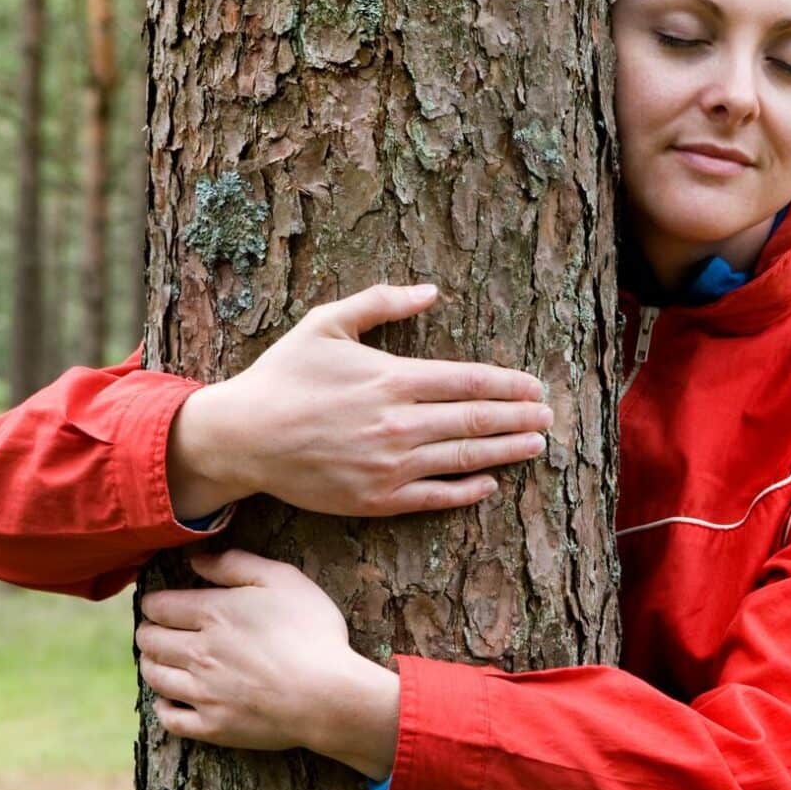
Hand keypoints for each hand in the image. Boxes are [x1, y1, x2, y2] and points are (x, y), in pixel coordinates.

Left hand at [135, 549, 399, 778]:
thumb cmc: (312, 632)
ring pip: (155, 677)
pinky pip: (170, 720)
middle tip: (153, 630)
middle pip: (151, 641)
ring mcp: (202, 693)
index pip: (160, 606)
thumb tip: (196, 559)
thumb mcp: (283, 580)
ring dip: (150, 664)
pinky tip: (167, 700)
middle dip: (147, 632)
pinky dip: (162, 708)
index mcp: (213, 614)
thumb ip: (237, 564)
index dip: (154, 603)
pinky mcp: (212, 726)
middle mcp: (198, 653)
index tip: (157, 604)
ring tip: (156, 659)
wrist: (327, 696)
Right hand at [165, 281, 554, 519]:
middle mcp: (399, 424)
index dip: (510, 385)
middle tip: (548, 417)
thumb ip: (380, 303)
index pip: (470, 381)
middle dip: (519, 418)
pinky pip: (435, 497)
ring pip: (465, 458)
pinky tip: (490, 483)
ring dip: (506, 451)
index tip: (535, 387)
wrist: (242, 439)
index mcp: (392, 378)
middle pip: (478, 420)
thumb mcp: (326, 324)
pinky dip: (468, 490)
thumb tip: (429, 290)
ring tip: (535, 445)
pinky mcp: (376, 499)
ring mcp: (390, 465)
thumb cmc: (284, 376)